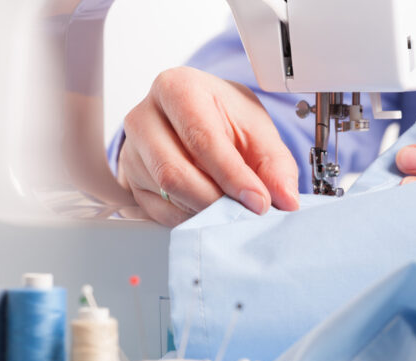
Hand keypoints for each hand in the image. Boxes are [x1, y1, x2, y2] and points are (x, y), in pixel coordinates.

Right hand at [118, 67, 299, 226]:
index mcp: (176, 88)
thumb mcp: (256, 129)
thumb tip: (285, 198)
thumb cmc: (223, 117)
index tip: (259, 201)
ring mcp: (132, 150)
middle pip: (174, 172)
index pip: (201, 139)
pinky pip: (158, 211)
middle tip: (246, 212)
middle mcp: (144, 117)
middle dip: (216, 200)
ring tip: (231, 207)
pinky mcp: (130, 179)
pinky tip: (208, 208)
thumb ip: (275, 163)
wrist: (196, 115)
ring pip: (165, 194)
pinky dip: (189, 217)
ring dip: (204, 210)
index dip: (233, 176)